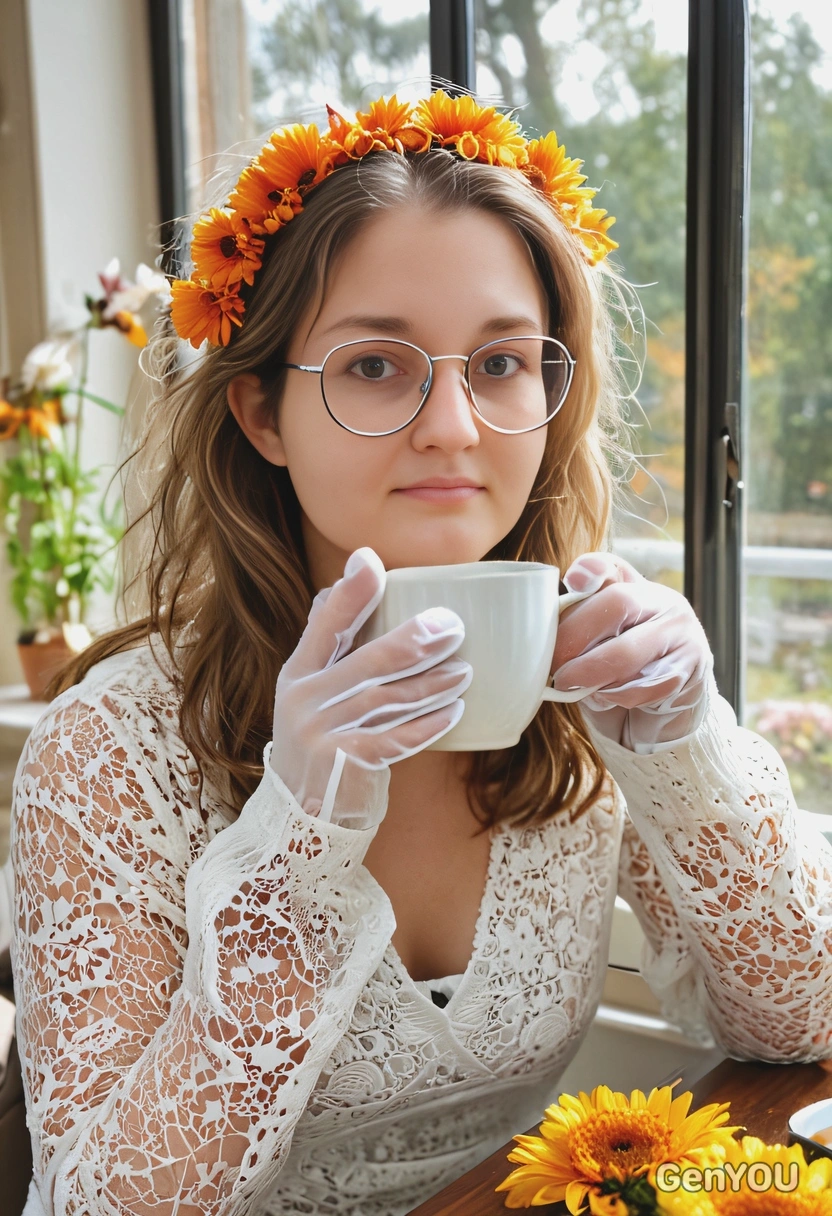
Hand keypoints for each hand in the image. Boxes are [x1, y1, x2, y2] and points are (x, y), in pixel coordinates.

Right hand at [270, 547, 472, 827]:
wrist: (300, 818)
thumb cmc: (319, 744)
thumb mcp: (310, 695)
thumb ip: (329, 651)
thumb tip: (342, 588)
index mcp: (298, 673)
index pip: (325, 625)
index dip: (349, 593)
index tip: (371, 561)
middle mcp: (305, 699)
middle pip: (367, 661)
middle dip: (414, 641)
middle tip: (452, 626)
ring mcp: (322, 734)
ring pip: (388, 700)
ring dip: (432, 684)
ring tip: (464, 671)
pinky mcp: (344, 764)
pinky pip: (395, 739)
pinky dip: (428, 725)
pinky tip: (454, 713)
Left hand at [550, 552, 713, 752]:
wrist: (670, 706)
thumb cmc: (622, 666)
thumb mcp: (600, 638)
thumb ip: (578, 623)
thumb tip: (544, 630)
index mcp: (638, 587)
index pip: (612, 567)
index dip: (591, 569)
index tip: (570, 582)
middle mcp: (665, 603)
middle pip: (617, 604)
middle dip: (575, 636)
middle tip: (551, 664)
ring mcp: (682, 635)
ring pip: (627, 652)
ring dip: (590, 674)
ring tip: (570, 685)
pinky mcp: (689, 672)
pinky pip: (643, 686)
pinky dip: (616, 695)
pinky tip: (603, 696)